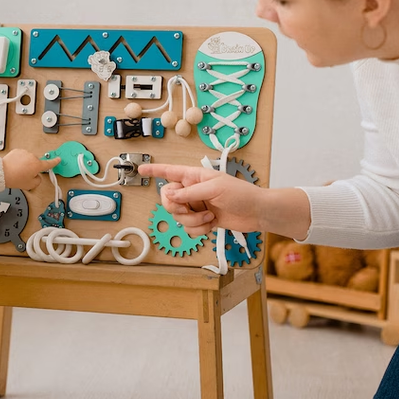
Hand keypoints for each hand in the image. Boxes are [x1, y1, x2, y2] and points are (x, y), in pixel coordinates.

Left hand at [2, 149, 60, 190]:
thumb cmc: (15, 178)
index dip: (55, 162)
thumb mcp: (30, 185)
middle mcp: (32, 157)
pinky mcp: (17, 151)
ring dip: (26, 164)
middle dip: (33, 168)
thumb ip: (38, 180)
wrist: (2, 172)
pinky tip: (15, 166)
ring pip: (29, 159)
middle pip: (36, 163)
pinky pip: (22, 156)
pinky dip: (19, 160)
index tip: (58, 159)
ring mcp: (25, 153)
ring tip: (18, 170)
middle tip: (25, 174)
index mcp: (37, 165)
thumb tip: (37, 176)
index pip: (49, 163)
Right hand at [137, 163, 265, 235]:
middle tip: (188, 209)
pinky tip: (212, 224)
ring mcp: (197, 206)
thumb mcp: (214, 188)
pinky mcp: (202, 220)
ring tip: (209, 216)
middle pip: (168, 200)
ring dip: (193, 220)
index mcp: (195, 177)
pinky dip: (199, 229)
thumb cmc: (241, 194)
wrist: (257, 212)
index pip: (169, 171)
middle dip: (177, 208)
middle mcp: (193, 191)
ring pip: (178, 217)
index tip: (141, 170)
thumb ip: (189, 192)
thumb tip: (168, 194)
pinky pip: (189, 228)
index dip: (155, 170)